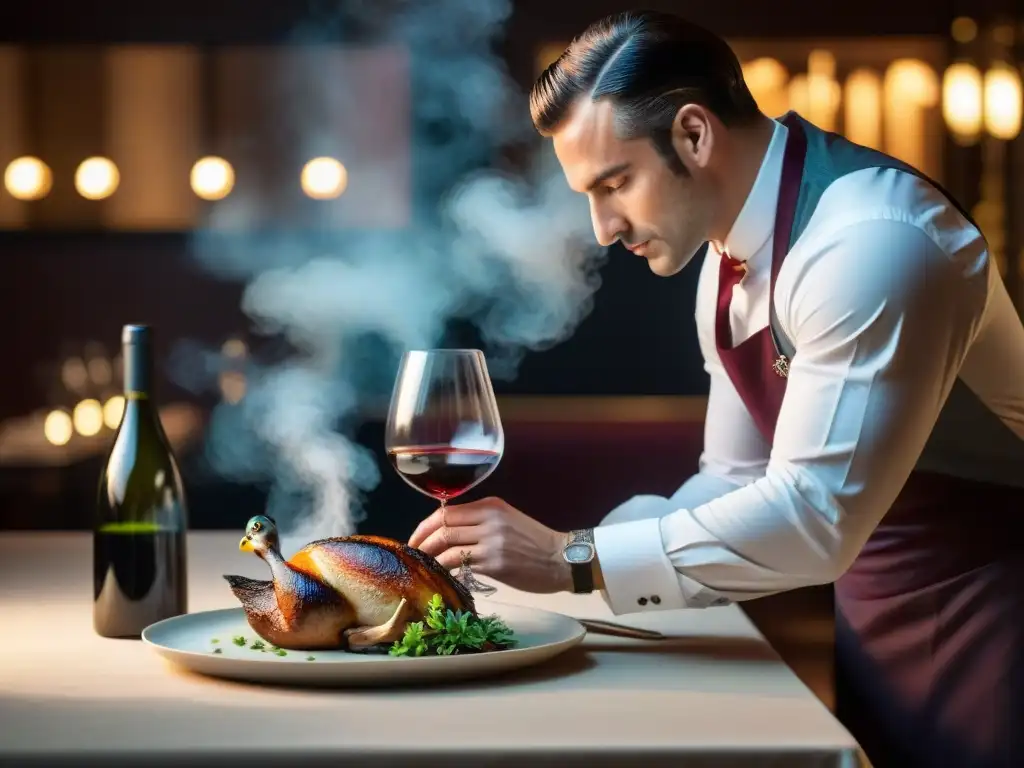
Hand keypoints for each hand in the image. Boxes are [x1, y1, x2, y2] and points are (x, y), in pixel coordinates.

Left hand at [408, 496, 571, 593]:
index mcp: (491, 506)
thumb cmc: (534, 542)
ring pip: (447, 545)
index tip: (416, 539)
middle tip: (413, 555)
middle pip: (442, 526)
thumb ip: (480, 522)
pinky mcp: (495, 563)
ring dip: (429, 557)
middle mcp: (489, 519)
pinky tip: (441, 576)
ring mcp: (492, 541)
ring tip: (422, 567)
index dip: (425, 526)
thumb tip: (447, 533)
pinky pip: (459, 564)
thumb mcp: (507, 521)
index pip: (446, 511)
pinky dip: (444, 569)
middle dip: (421, 541)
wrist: (562, 559)